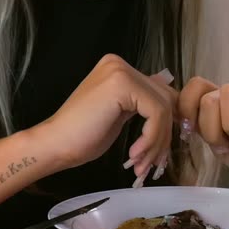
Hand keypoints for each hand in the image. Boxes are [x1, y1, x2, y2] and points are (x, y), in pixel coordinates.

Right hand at [34, 55, 175, 183]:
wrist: (54, 144)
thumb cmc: (82, 137)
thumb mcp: (120, 115)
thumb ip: (141, 104)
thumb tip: (174, 106)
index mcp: (119, 69)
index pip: (159, 92)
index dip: (166, 123)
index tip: (159, 152)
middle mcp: (120, 64)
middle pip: (165, 99)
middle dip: (163, 135)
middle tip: (152, 163)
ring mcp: (121, 71)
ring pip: (162, 108)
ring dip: (157, 142)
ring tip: (141, 164)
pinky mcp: (122, 84)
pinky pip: (155, 113)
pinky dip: (150, 138)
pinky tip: (134, 155)